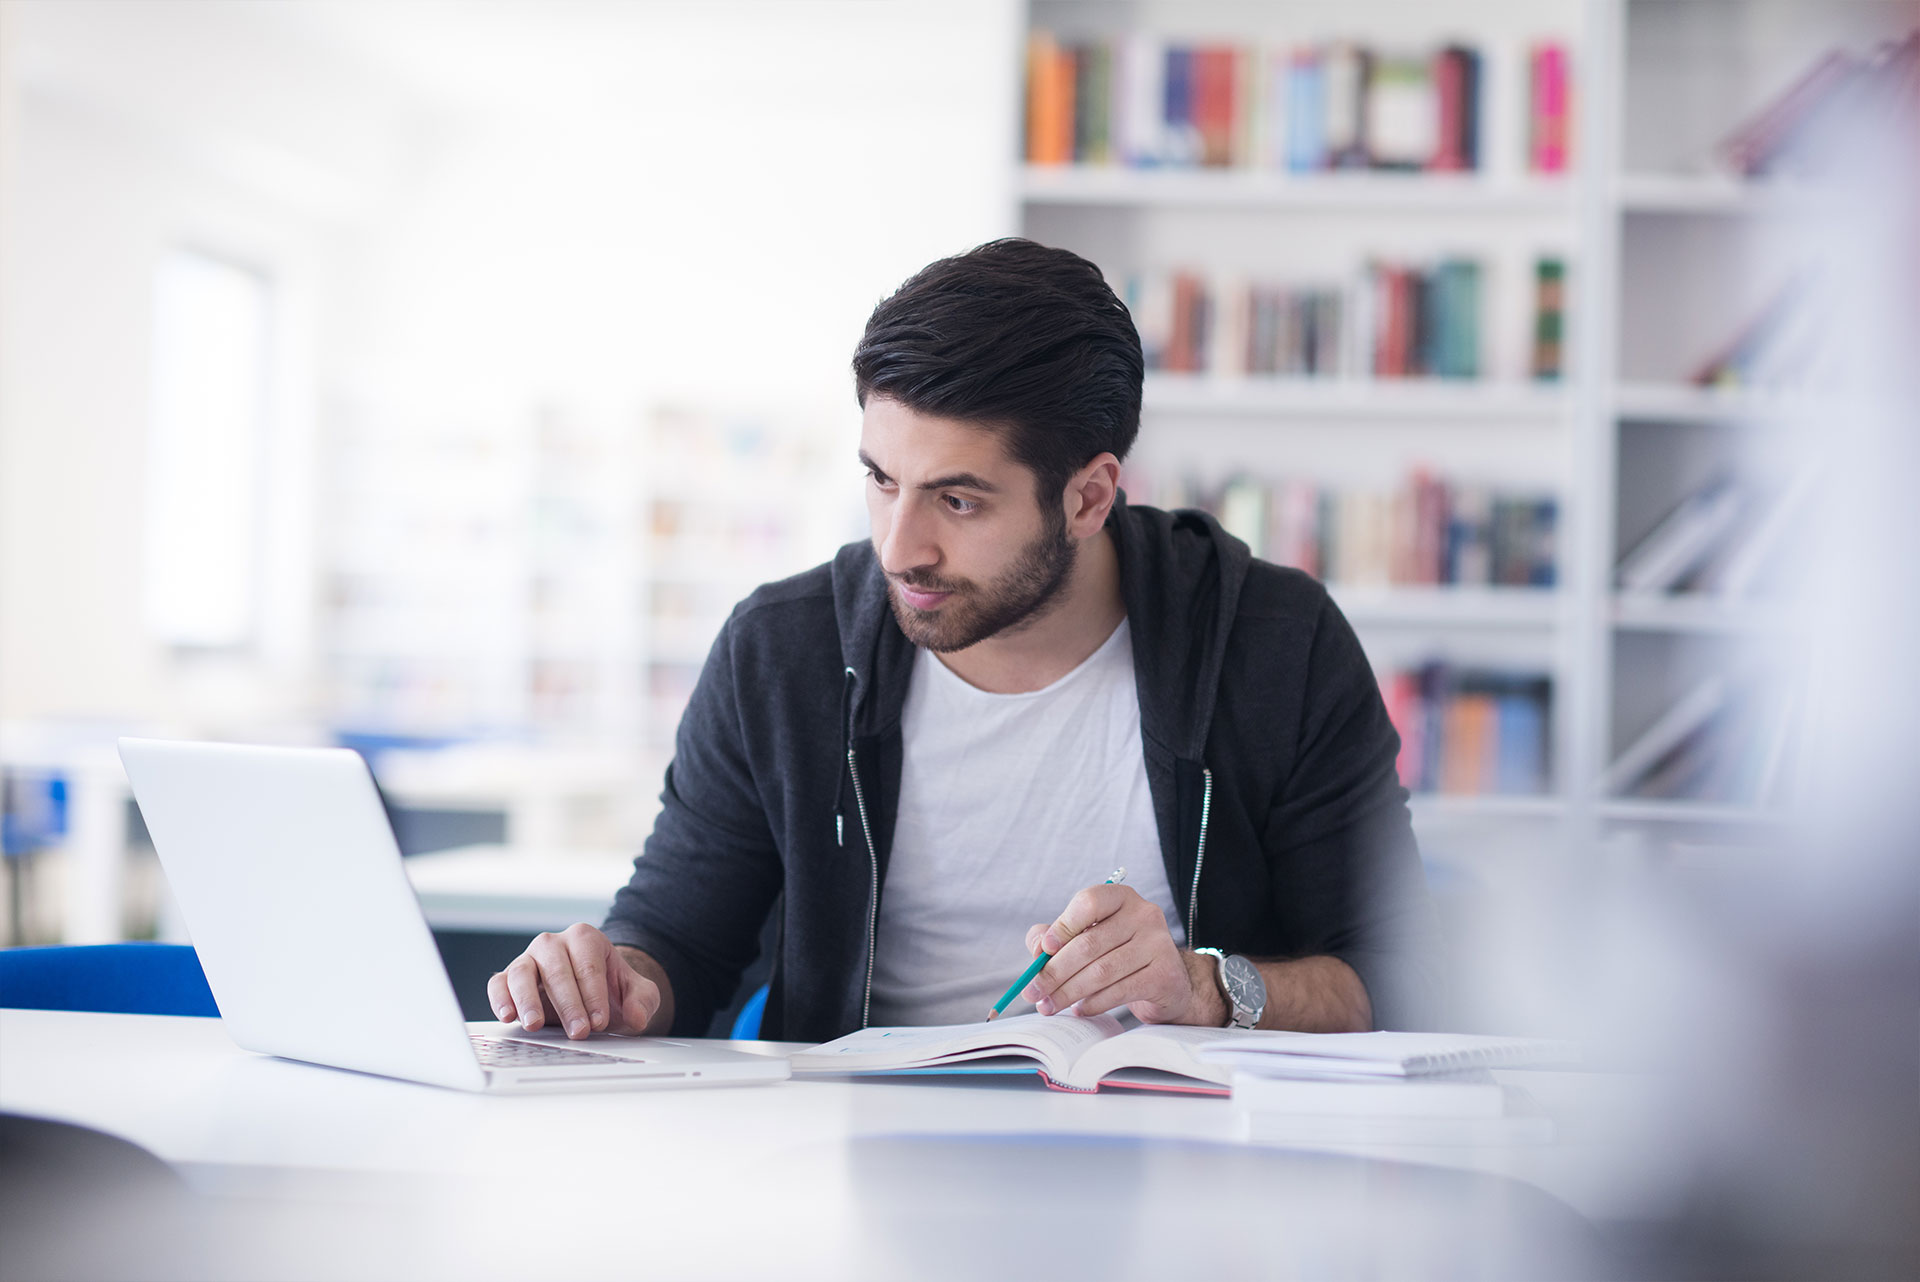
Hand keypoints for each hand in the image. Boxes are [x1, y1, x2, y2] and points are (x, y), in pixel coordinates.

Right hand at [487, 923, 660, 1038]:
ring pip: (522, 973)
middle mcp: (553, 944)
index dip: (594, 996)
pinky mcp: (509, 978)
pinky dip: (500, 998)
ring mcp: (528, 959)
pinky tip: (508, 1016)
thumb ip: (643, 1001)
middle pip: (557, 970)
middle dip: (569, 1004)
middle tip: (578, 1032)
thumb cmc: (612, 990)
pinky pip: (498, 984)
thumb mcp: (637, 993)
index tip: (600, 1022)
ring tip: (535, 1024)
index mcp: (585, 938)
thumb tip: (636, 1016)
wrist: (593, 995)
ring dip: (528, 1000)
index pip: (588, 966)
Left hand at [1021, 884, 1220, 1025]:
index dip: (1063, 926)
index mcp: (1121, 897)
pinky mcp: (1164, 975)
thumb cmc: (1118, 955)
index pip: (1089, 902)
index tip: (1043, 951)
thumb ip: (1056, 936)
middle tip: (1033, 993)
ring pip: (1101, 971)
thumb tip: (1037, 949)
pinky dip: (1093, 1003)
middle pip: (1089, 944)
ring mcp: (1158, 944)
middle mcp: (1144, 915)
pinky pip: (1119, 991)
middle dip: (1054, 972)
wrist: (1167, 983)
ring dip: (1068, 992)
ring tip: (1049, 1005)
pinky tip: (1079, 1009)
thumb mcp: (1087, 938)